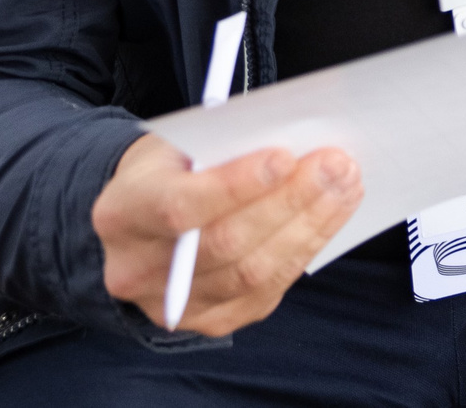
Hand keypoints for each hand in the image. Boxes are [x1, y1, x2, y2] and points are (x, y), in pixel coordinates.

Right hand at [94, 133, 361, 336]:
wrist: (144, 219)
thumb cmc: (173, 168)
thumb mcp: (178, 144)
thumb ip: (224, 146)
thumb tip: (295, 144)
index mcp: (121, 214)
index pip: (178, 208)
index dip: (236, 185)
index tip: (285, 157)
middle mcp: (136, 270)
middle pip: (224, 244)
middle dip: (289, 202)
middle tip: (336, 165)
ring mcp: (173, 305)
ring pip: (252, 273)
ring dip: (310, 225)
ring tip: (345, 185)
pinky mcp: (210, 321)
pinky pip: (267, 290)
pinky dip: (306, 248)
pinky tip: (331, 215)